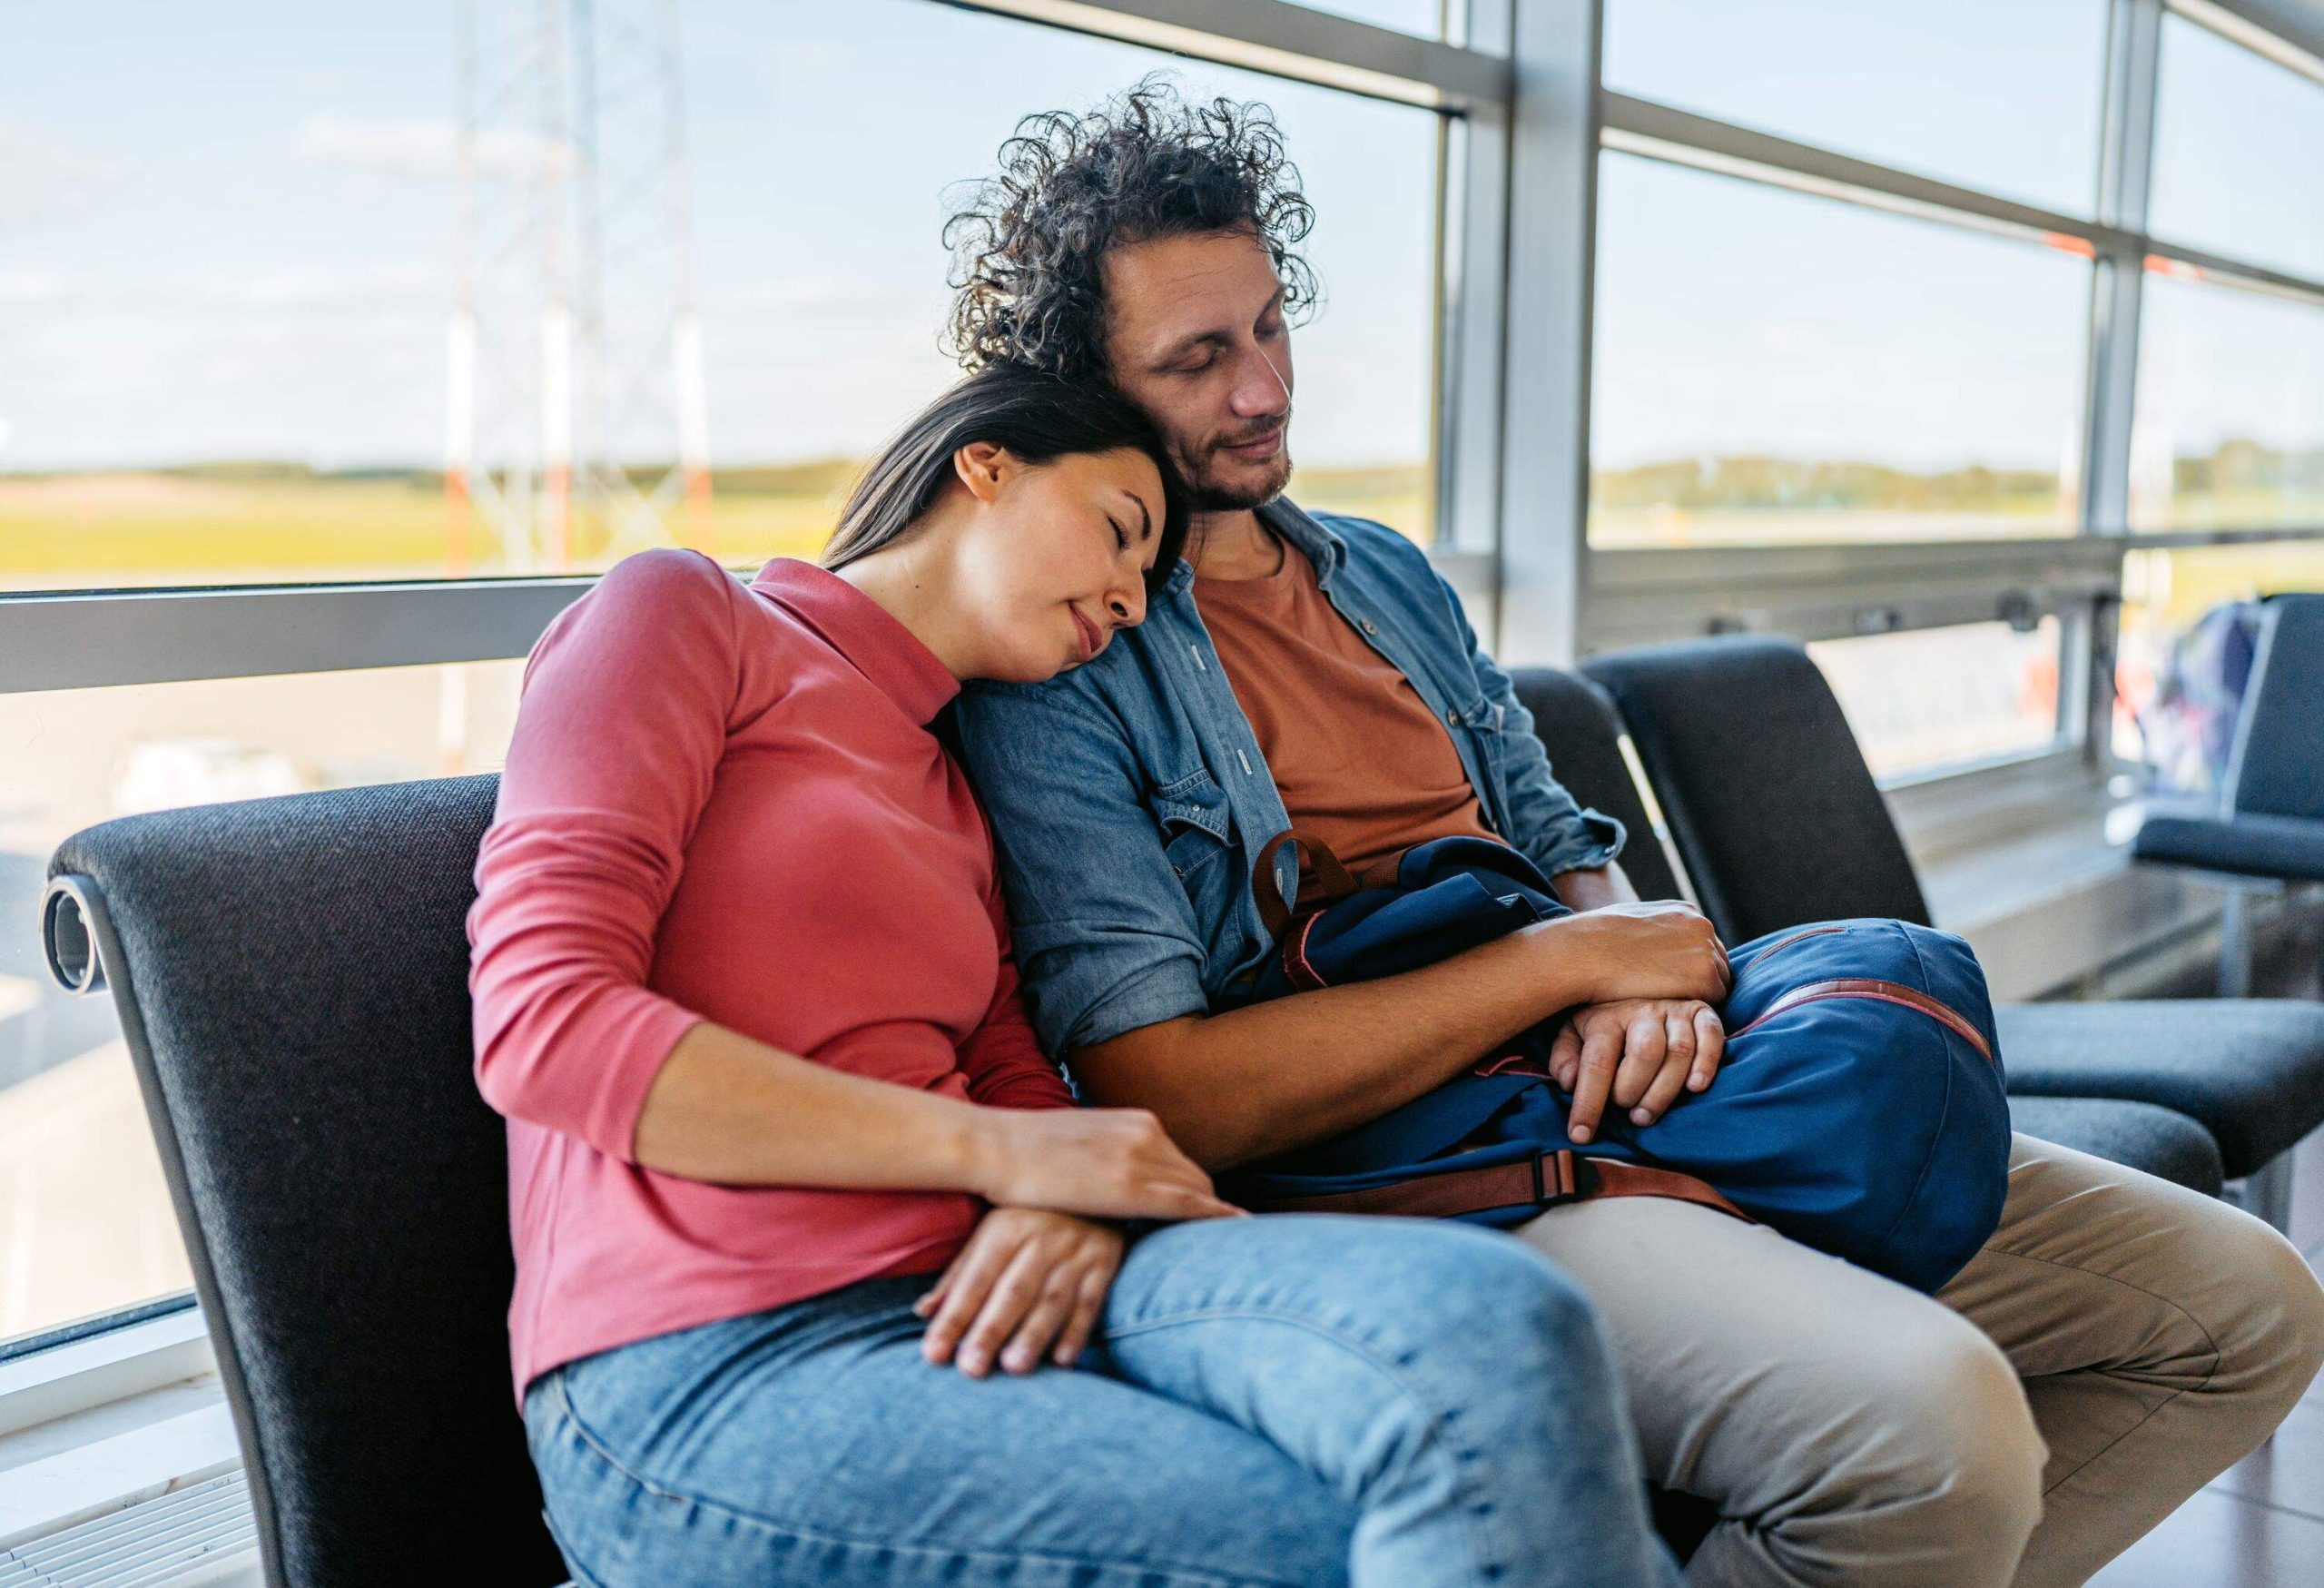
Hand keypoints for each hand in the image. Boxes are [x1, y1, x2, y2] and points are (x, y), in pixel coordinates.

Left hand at [915, 1208, 1120, 1375]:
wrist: (1094, 1185)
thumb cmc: (1031, 1218)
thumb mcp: (992, 1234)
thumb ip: (960, 1275)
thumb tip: (922, 1312)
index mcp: (1005, 1230)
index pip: (974, 1281)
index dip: (953, 1318)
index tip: (934, 1354)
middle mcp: (1040, 1239)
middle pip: (1012, 1291)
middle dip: (990, 1330)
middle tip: (971, 1369)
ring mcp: (1075, 1252)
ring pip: (1052, 1299)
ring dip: (1033, 1334)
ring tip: (1014, 1367)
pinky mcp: (1105, 1264)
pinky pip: (1091, 1301)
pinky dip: (1077, 1331)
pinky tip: (1063, 1360)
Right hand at [970, 1106, 1245, 1222]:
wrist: (993, 1146)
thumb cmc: (1025, 1152)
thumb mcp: (1081, 1143)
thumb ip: (1110, 1156)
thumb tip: (1117, 1180)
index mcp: (1137, 1121)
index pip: (1181, 1164)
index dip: (1192, 1195)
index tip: (1202, 1218)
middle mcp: (1147, 1132)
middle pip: (1196, 1178)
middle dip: (1207, 1208)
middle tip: (1221, 1238)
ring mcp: (1141, 1157)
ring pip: (1198, 1192)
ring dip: (1212, 1216)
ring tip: (1231, 1242)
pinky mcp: (1130, 1186)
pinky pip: (1188, 1205)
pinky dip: (1216, 1217)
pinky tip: (1237, 1228)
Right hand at [1542, 902, 1729, 1006]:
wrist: (1584, 953)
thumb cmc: (1595, 941)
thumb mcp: (1632, 922)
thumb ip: (1656, 931)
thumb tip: (1655, 947)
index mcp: (1685, 911)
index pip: (1704, 945)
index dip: (1690, 967)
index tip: (1673, 983)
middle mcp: (1702, 926)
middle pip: (1718, 964)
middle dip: (1700, 982)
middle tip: (1673, 1000)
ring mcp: (1706, 951)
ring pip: (1718, 985)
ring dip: (1697, 997)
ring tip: (1666, 1007)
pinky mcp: (1704, 978)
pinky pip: (1711, 1002)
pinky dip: (1692, 1011)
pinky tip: (1666, 1011)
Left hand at [1551, 999, 1725, 1144]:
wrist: (1636, 986)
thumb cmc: (1604, 1025)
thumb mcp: (1573, 1035)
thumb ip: (1565, 1058)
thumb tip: (1568, 1082)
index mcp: (1605, 1017)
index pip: (1597, 1062)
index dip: (1589, 1103)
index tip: (1580, 1135)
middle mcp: (1641, 1010)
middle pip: (1645, 1052)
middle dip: (1633, 1091)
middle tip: (1627, 1115)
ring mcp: (1674, 1010)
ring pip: (1678, 1051)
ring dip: (1665, 1090)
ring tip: (1647, 1116)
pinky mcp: (1701, 1013)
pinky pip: (1712, 1035)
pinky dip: (1707, 1063)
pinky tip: (1695, 1087)